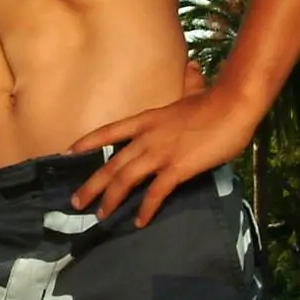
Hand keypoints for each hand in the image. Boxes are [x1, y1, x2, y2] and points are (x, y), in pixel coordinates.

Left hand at [67, 83, 257, 226]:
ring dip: (111, 199)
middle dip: (91, 185)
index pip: (108, 131)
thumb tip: (187, 79)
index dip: (86, 143)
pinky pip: (156, 192)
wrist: (232, 106)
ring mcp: (160, 153)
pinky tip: (140, 221)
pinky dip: (146, 208)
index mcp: (146, 120)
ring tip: (101, 215)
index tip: (67, 153)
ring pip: (125, 179)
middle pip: (111, 164)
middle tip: (76, 202)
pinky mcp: (177, 168)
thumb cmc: (214, 102)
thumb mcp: (186, 98)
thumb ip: (178, 97)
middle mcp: (146, 137)